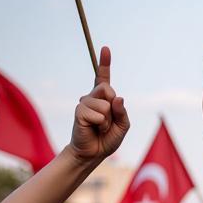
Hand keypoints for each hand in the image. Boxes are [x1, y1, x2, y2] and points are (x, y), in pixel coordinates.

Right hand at [69, 47, 129, 163]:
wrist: (93, 153)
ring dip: (108, 121)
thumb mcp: (123, 126)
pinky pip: (98, 114)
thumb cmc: (108, 139)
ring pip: (105, 105)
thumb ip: (122, 112)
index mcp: (104, 98)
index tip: (105, 48)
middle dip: (113, 106)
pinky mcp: (79, 112)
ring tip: (101, 128)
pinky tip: (94, 129)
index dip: (104, 63)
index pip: (103, 78)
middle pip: (107, 89)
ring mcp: (84, 103)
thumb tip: (118, 98)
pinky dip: (101, 124)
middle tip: (107, 121)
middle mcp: (93, 97)